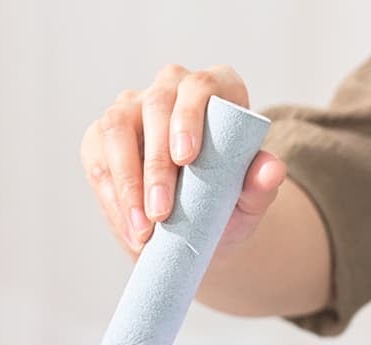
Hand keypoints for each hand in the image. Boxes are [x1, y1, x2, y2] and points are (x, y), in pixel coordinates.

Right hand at [80, 63, 285, 259]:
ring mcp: (133, 109)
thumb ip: (261, 185)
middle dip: (156, 164)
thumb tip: (272, 170)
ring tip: (144, 232)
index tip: (186, 158)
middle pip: (156, 106)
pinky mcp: (104, 137)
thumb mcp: (250, 202)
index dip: (190, 116)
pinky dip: (112, 198)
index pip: (201, 86)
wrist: (201, 231)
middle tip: (162, 213)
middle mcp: (170, 90)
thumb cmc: (228, 206)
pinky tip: (129, 230)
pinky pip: (98, 159)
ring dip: (127, 183)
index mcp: (214, 92)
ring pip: (117, 127)